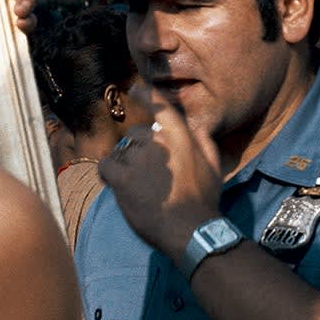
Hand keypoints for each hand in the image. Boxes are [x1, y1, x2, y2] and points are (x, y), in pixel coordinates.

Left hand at [97, 85, 223, 259]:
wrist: (190, 230)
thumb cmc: (204, 200)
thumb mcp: (213, 166)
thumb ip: (204, 141)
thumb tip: (196, 125)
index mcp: (181, 136)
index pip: (160, 106)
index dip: (145, 95)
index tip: (135, 90)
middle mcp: (158, 142)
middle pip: (137, 134)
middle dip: (139, 150)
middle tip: (148, 175)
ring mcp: (138, 159)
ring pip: (122, 151)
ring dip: (126, 165)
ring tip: (138, 186)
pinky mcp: (123, 179)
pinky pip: (106, 166)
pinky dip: (108, 174)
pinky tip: (117, 185)